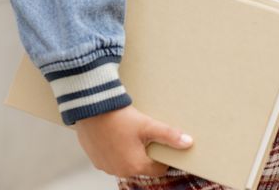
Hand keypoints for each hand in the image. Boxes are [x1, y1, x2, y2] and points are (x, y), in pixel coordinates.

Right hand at [73, 104, 193, 177]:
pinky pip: (111, 159)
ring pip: (126, 163)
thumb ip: (169, 135)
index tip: (162, 143)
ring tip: (130, 132)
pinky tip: (116, 134)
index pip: (158, 169)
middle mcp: (120, 171)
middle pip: (141, 166)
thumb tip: (188, 142)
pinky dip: (116, 150)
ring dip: (130, 152)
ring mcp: (106, 167)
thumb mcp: (147, 125)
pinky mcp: (96, 160)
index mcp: (135, 166)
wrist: (91, 107)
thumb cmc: (119, 117)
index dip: (163, 156)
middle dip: (146, 152)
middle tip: (145, 134)